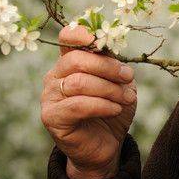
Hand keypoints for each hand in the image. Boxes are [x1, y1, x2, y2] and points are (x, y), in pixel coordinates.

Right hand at [40, 25, 136, 178]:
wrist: (106, 145)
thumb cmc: (111, 109)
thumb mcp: (118, 83)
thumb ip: (112, 64)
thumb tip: (111, 50)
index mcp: (70, 62)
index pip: (67, 38)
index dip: (81, 33)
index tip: (100, 39)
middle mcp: (55, 76)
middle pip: (76, 59)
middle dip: (107, 67)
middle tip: (128, 77)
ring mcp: (50, 97)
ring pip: (79, 82)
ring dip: (109, 89)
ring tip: (127, 98)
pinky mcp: (52, 117)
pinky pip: (78, 105)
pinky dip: (102, 105)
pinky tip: (116, 109)